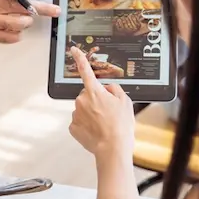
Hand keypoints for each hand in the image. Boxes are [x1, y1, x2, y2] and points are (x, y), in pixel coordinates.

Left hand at [68, 47, 135, 161]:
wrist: (112, 149)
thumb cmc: (120, 126)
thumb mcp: (126, 103)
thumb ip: (115, 90)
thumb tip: (108, 88)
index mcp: (95, 92)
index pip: (85, 70)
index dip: (79, 58)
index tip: (73, 50)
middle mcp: (82, 100)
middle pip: (87, 95)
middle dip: (95, 101)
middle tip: (108, 113)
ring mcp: (76, 114)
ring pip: (83, 109)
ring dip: (91, 114)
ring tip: (104, 125)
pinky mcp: (73, 127)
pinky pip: (80, 122)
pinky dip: (87, 125)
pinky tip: (96, 131)